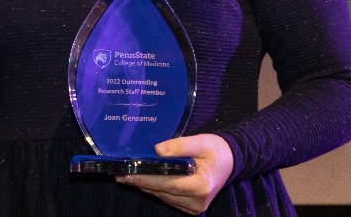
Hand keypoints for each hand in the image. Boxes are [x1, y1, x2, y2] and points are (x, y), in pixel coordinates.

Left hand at [117, 133, 233, 214]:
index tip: (127, 173)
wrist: (230, 161)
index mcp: (201, 186)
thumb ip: (179, 146)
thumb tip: (156, 150)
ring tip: (126, 176)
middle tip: (120, 174)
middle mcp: (198, 201)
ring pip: (163, 196)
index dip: (146, 178)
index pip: (167, 183)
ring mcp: (195, 207)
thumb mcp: (200, 141)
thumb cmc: (216, 150)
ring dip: (145, 186)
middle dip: (140, 182)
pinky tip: (142, 180)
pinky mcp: (191, 207)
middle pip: (162, 192)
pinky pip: (168, 198)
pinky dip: (155, 189)